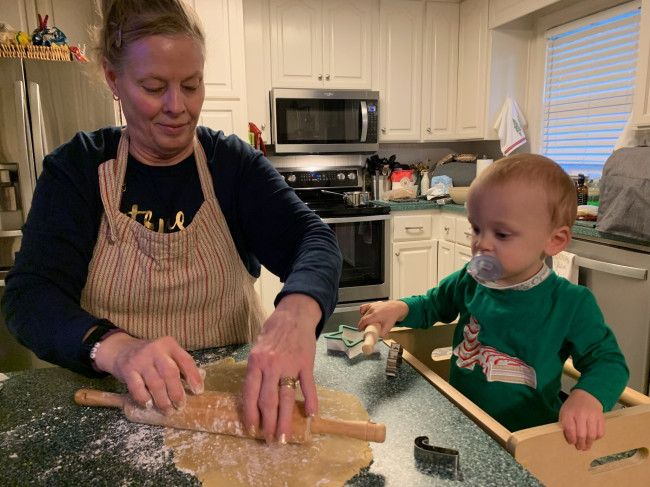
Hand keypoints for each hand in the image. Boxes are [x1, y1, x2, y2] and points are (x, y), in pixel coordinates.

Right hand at [94, 333, 203, 414]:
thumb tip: (200, 378)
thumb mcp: (167, 354)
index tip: (198, 392)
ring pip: (155, 383)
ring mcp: (141, 359)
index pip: (186, 360)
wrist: (121, 349)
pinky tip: (149, 405)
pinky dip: (144, 398)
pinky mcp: (128, 369)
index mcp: (170, 345)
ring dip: (163, 400)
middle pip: (170, 373)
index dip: (194, 377)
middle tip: (180, 406)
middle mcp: (156, 350)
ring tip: (168, 410)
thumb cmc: (150, 356)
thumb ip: (181, 364)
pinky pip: (137, 387)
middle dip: (177, 393)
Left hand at [241, 293, 319, 443]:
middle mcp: (271, 365)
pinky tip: (311, 414)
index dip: (250, 414)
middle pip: (268, 401)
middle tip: (270, 440)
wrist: (294, 314)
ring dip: (285, 419)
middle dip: (268, 423)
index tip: (252, 429)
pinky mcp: (305, 363)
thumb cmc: (273, 331)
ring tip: (284, 436)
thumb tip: (253, 396)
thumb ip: (256, 370)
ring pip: (286, 397)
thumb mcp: (257, 348)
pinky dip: (311, 400)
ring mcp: (289, 364)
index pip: (250, 394)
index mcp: (256, 363)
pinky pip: (308, 385)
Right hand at [357, 300, 408, 335]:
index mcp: (376, 315)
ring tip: (368, 322)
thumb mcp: (388, 328)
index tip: (360, 330)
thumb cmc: (391, 317)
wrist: (395, 308)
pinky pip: (363, 308)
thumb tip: (376, 337)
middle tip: (367, 328)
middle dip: (363, 324)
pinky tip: (367, 315)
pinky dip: (363, 312)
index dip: (360, 326)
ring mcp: (371, 306)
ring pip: (363, 313)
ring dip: (364, 319)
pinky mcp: (371, 304)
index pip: (364, 321)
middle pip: (363, 318)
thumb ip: (382, 334)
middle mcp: (372, 309)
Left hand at [558, 388, 604, 450]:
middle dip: (580, 444)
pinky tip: (592, 438)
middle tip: (580, 448)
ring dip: (589, 443)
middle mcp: (580, 414)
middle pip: (582, 434)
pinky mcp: (601, 417)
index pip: (570, 429)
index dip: (571, 439)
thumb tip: (570, 441)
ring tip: (586, 446)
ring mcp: (592, 415)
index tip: (571, 442)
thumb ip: (565, 426)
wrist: (585, 396)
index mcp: (569, 413)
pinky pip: (600, 432)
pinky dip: (596, 438)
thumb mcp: (564, 413)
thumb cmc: (573, 407)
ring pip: (592, 435)